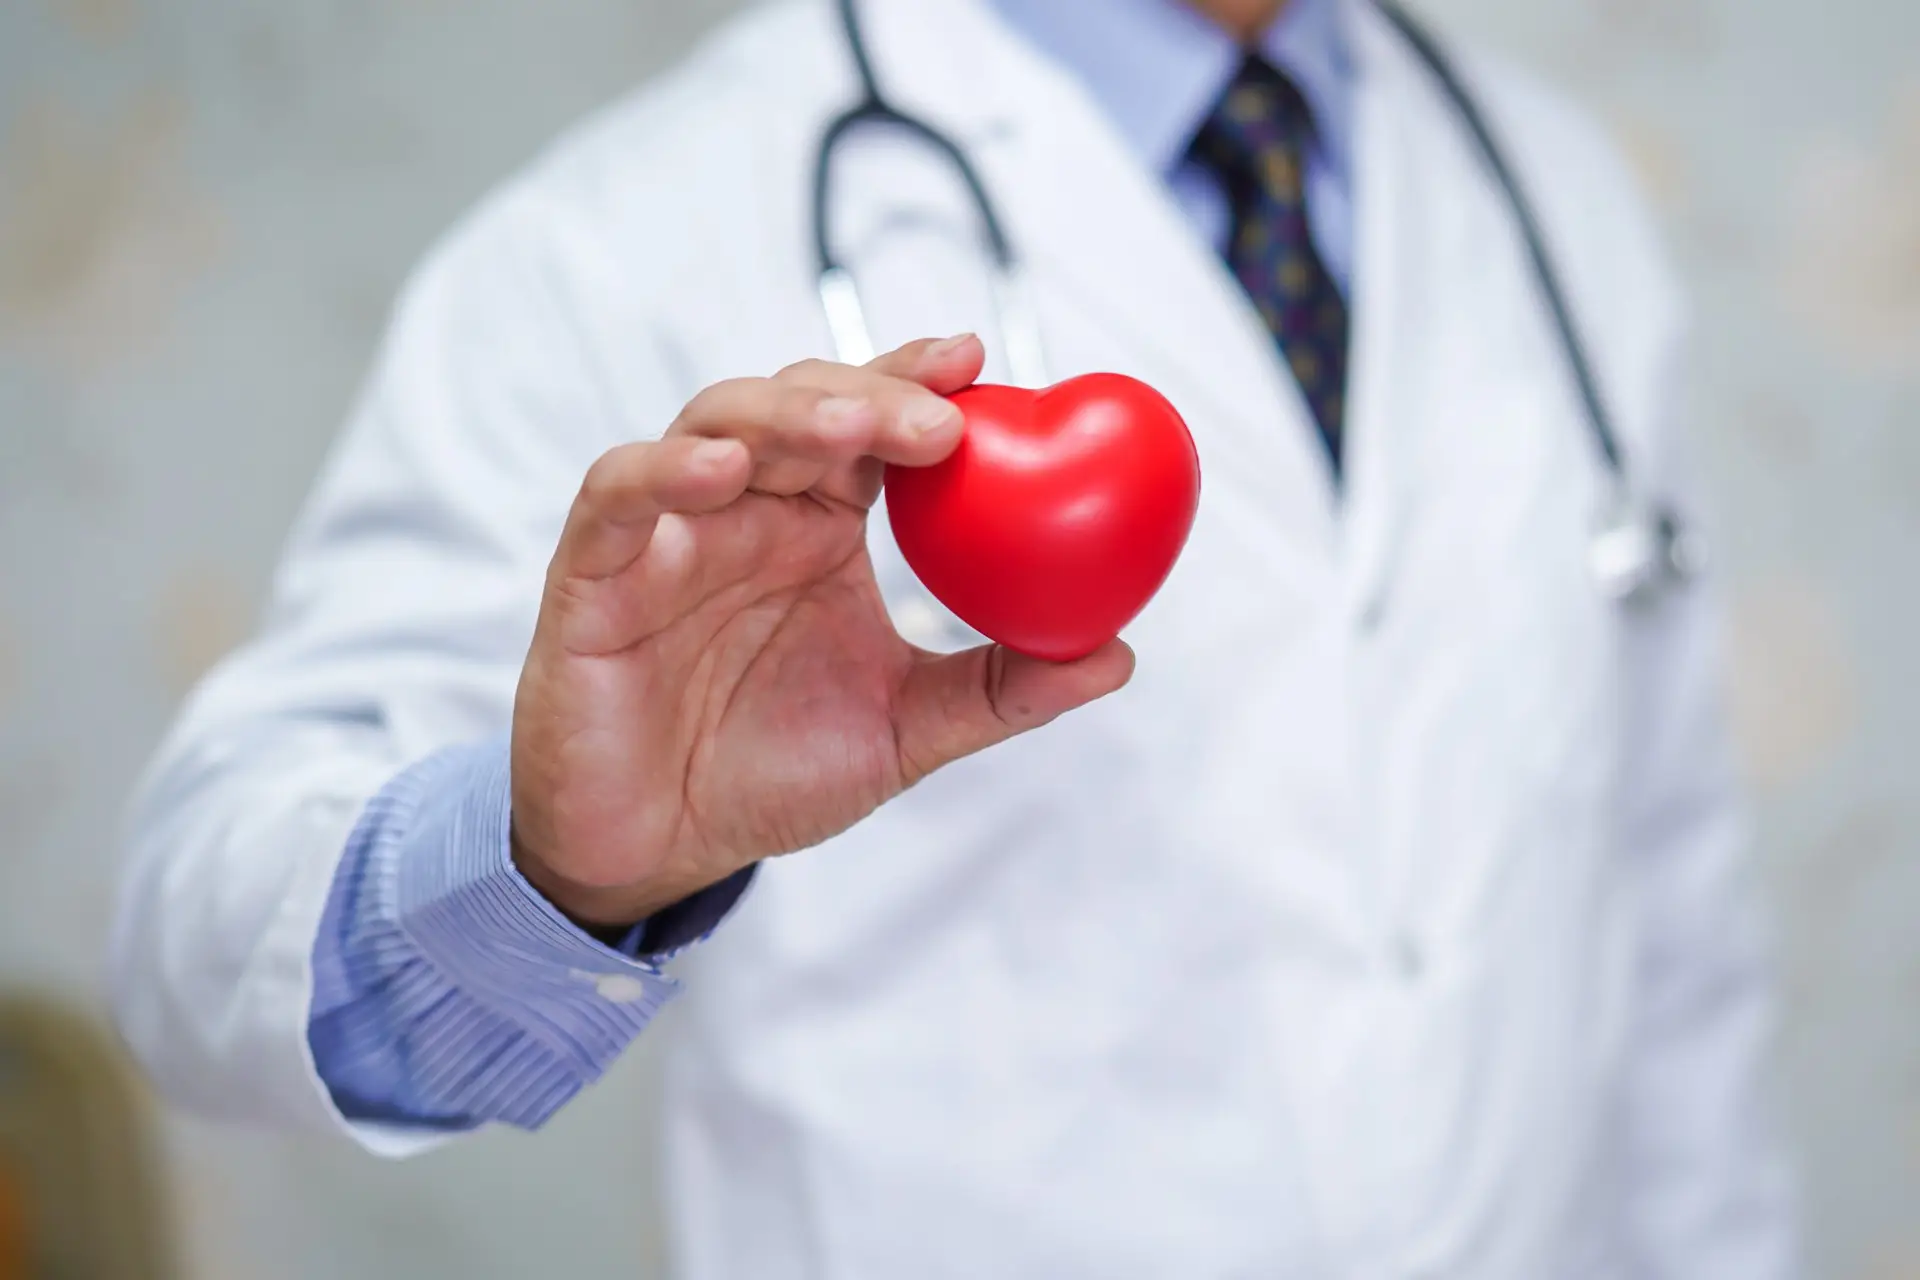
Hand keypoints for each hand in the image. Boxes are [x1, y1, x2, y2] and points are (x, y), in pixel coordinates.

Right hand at [510, 336, 1134, 926]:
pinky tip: (721, 470)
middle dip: (869, 393)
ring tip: (849, 429)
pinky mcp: (595, 572)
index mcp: (820, 530)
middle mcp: (750, 512)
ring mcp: (672, 533)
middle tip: (940, 417)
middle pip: (800, 405)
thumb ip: (1001, 691)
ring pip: (714, 424)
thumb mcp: (905, 733)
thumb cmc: (769, 775)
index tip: (980, 360)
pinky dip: (665, 471)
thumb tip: (1117, 653)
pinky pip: (619, 496)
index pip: (871, 427)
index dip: (917, 382)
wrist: (658, 849)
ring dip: (783, 413)